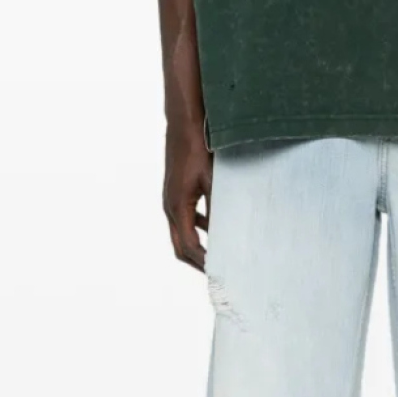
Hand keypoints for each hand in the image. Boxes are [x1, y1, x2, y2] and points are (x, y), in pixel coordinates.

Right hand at [163, 119, 211, 270]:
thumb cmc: (198, 148)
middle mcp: (170, 206)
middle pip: (180, 246)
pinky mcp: (175, 192)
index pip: (189, 246)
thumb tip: (227, 230)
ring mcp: (170, 199)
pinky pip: (184, 219)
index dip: (204, 262)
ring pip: (181, 233)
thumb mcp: (213, 179)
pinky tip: (215, 226)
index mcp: (177, 206)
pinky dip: (197, 228)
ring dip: (197, 246)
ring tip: (217, 254)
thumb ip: (219, 206)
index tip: (219, 273)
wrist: (184, 123)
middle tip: (217, 273)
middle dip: (197, 261)